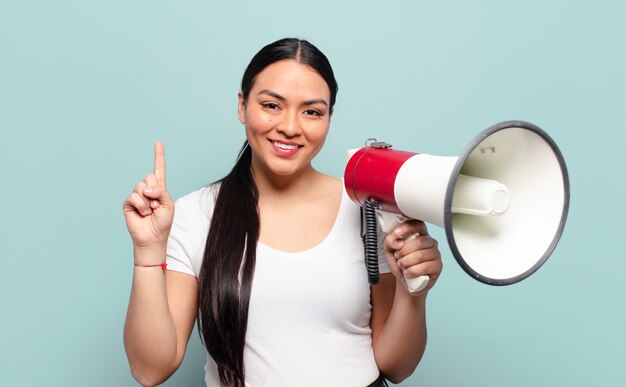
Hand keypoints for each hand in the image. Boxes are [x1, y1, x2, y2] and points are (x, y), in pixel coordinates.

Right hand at [123, 141, 174, 255]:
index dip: (158, 156)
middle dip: (155, 191)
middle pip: (150, 177)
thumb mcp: (168, 203)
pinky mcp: (128, 202)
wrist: (153, 237)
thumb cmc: (163, 222)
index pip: (159, 169)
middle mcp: (147, 189)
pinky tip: (143, 213)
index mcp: (159, 188)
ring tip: (150, 211)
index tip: (158, 142)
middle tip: (156, 205)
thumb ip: (160, 191)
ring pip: (141, 186)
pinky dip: (141, 205)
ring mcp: (137, 195)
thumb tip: (145, 187)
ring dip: (149, 200)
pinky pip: (134, 196)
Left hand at [384, 220, 442, 295]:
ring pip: (421, 255)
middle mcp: (430, 242)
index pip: (419, 224)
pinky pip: (425, 267)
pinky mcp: (438, 266)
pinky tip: (408, 273)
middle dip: (404, 250)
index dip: (408, 228)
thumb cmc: (400, 263)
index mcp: (420, 234)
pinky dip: (412, 271)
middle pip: (420, 241)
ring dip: (406, 262)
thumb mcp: (390, 250)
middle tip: (398, 256)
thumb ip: (390, 241)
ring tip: (402, 265)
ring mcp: (436, 254)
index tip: (397, 234)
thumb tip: (398, 242)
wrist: (405, 281)